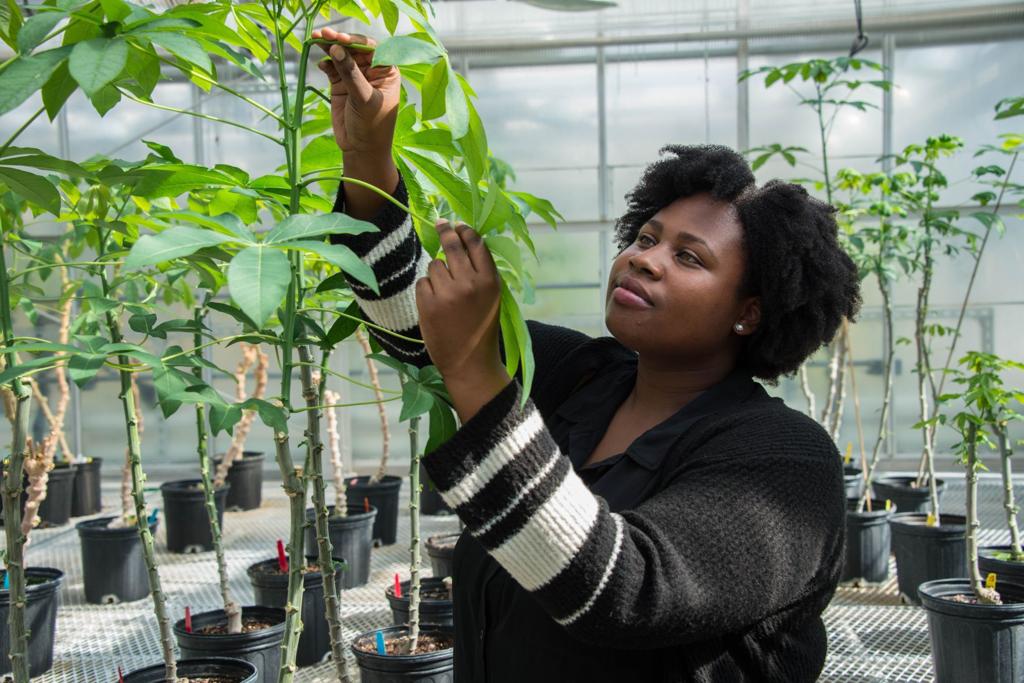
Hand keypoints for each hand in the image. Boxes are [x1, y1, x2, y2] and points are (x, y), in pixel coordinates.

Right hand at [312, 27, 400, 158]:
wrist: (361, 149)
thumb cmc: (372, 126)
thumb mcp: (364, 100)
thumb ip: (351, 74)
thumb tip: (337, 49)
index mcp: (386, 71)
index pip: (372, 48)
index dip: (356, 40)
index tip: (340, 38)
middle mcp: (371, 70)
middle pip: (354, 48)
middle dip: (339, 40)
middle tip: (323, 34)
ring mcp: (355, 76)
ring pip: (341, 55)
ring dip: (329, 47)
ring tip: (315, 39)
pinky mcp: (341, 84)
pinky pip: (332, 67)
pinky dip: (326, 63)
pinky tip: (321, 63)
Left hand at [416, 222, 509, 421]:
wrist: (469, 363)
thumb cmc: (482, 329)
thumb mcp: (492, 299)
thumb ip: (482, 273)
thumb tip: (466, 241)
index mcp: (490, 281)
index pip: (475, 243)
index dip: (465, 230)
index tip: (458, 224)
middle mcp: (470, 283)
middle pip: (452, 245)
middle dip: (445, 230)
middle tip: (441, 222)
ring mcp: (447, 293)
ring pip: (434, 264)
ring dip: (437, 273)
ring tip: (445, 292)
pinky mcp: (428, 303)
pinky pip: (423, 282)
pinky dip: (426, 290)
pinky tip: (435, 305)